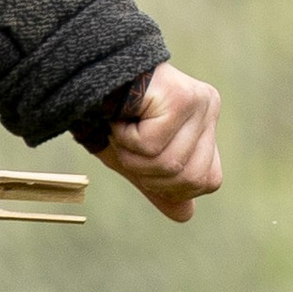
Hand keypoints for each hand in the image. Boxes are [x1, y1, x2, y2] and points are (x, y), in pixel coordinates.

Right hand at [95, 62, 220, 222]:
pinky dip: (125, 138)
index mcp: (205, 123)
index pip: (207, 181)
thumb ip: (160, 185)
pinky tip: (120, 115)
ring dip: (131, 154)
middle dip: (147, 172)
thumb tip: (186, 216)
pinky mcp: (180, 98)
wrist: (83, 75)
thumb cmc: (108, 115)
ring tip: (120, 127)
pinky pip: (151, 144)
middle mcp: (209, 109)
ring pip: (168, 163)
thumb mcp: (136, 158)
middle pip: (188, 178)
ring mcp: (199, 102)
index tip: (143, 157)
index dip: (170, 185)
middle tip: (127, 143)